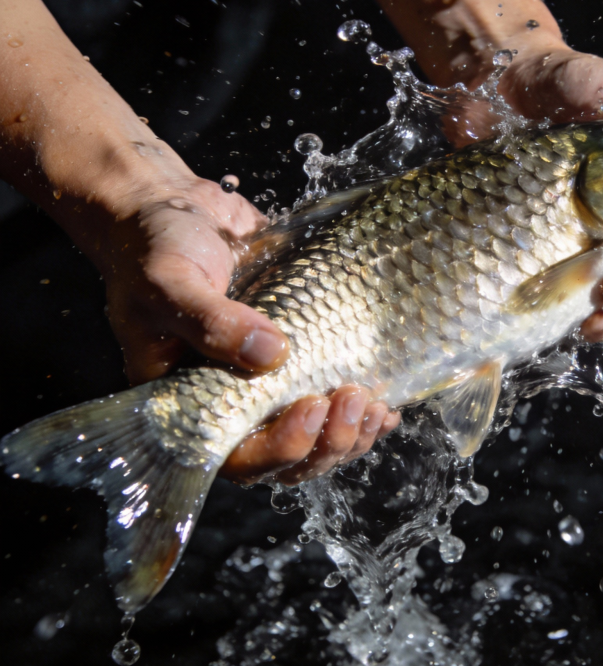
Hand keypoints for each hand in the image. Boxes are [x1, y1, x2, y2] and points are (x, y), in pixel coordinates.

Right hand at [100, 173, 398, 482]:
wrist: (173, 209)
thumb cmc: (152, 249)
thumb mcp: (168, 282)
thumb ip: (211, 321)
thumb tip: (272, 355)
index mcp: (189, 401)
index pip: (236, 456)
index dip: (279, 449)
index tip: (308, 410)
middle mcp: (232, 401)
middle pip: (287, 456)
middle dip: (326, 441)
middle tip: (350, 401)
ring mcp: (269, 382)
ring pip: (316, 437)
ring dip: (350, 434)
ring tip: (374, 405)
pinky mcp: (300, 355)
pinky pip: (331, 400)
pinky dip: (361, 412)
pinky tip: (387, 403)